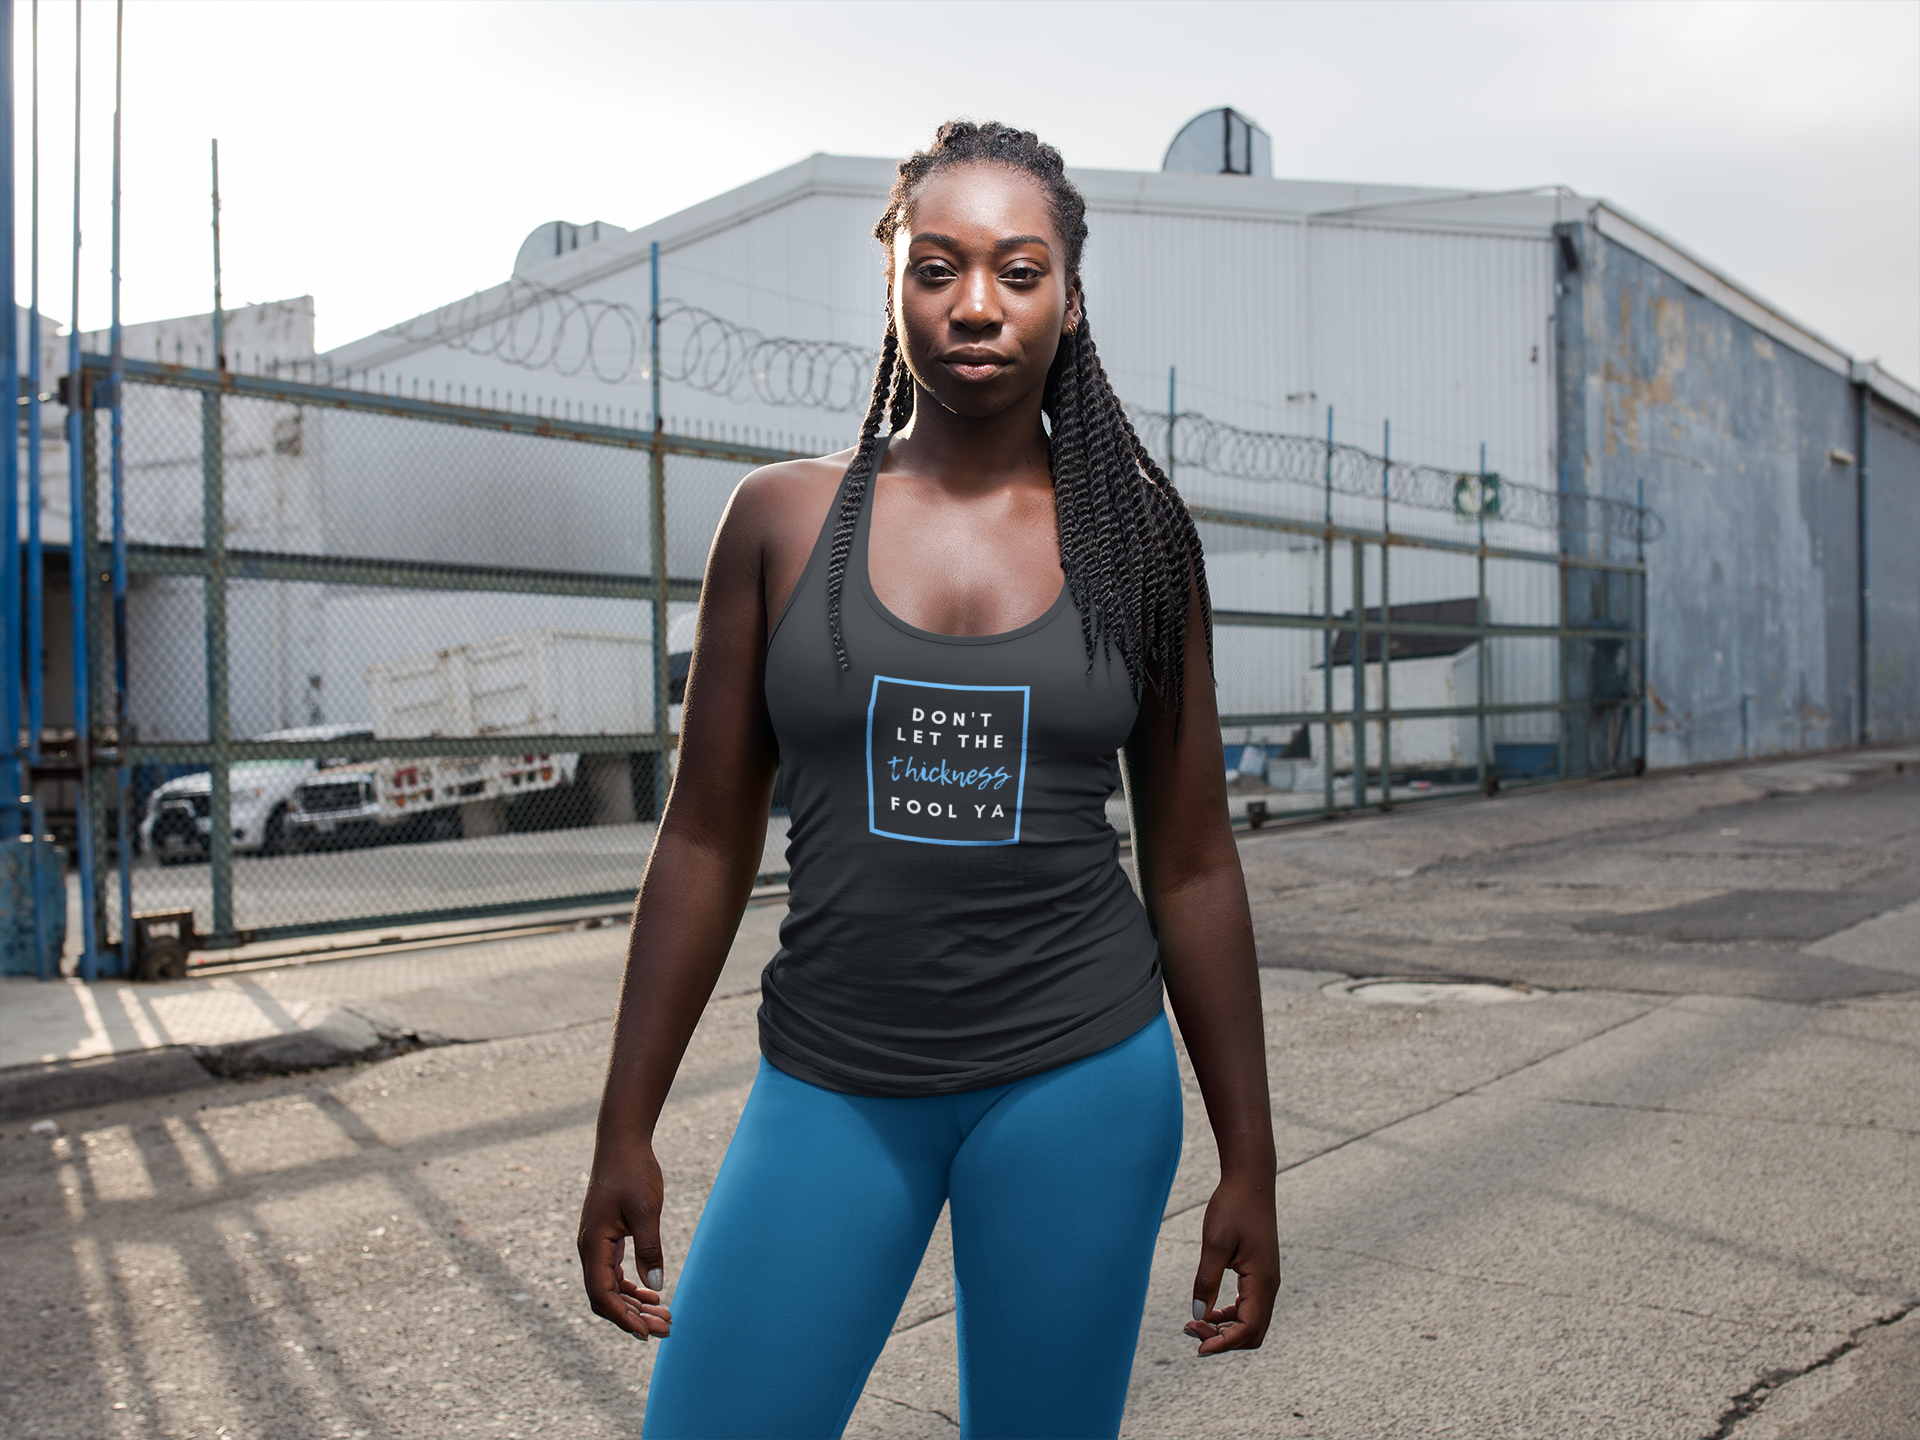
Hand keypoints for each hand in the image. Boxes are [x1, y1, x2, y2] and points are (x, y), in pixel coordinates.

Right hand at [577, 1137, 672, 1340]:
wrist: (622, 1144)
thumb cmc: (632, 1173)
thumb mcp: (645, 1212)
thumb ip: (649, 1249)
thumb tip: (656, 1287)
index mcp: (593, 1245)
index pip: (603, 1296)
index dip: (624, 1318)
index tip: (647, 1334)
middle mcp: (590, 1249)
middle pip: (606, 1298)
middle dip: (634, 1316)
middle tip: (667, 1327)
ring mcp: (596, 1245)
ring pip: (611, 1288)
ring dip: (635, 1304)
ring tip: (665, 1315)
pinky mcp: (606, 1239)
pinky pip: (614, 1274)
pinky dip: (632, 1287)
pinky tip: (653, 1293)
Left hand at [1183, 1171, 1278, 1354]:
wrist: (1250, 1180)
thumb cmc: (1232, 1207)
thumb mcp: (1214, 1244)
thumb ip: (1206, 1280)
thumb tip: (1197, 1315)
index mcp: (1262, 1281)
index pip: (1248, 1328)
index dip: (1224, 1344)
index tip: (1198, 1349)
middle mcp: (1270, 1285)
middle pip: (1253, 1332)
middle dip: (1223, 1339)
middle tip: (1190, 1329)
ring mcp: (1267, 1280)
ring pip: (1251, 1321)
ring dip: (1225, 1328)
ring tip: (1194, 1323)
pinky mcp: (1260, 1273)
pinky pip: (1249, 1306)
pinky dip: (1230, 1316)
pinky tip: (1208, 1310)